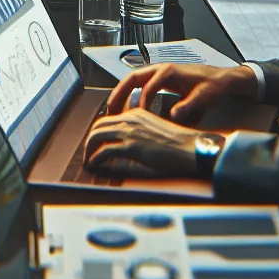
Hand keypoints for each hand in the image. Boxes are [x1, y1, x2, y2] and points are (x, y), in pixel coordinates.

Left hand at [83, 107, 204, 177]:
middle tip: (88, 152)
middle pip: (98, 125)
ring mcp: (130, 132)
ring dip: (88, 149)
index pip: (108, 118)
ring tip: (88, 159)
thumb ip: (139, 131)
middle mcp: (130, 119)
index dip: (98, 131)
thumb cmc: (178, 143)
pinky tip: (95, 164)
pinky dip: (96, 158)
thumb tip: (125, 142)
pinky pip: (104, 151)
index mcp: (136, 114)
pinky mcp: (132, 147)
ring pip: (97, 136)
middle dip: (89, 140)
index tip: (95, 142)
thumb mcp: (154, 129)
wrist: (190, 148)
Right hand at [104, 62, 256, 124]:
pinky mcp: (160, 79)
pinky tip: (127, 109)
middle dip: (119, 94)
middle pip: (131, 78)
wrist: (222, 78)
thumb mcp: (203, 98)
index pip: (148, 86)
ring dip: (121, 94)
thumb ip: (188, 107)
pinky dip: (129, 95)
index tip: (139, 117)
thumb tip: (172, 117)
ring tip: (112, 111)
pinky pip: (139, 85)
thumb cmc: (213, 86)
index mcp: (169, 71)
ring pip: (133, 81)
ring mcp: (159, 73)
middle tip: (110, 111)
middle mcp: (160, 69)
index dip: (142, 102)